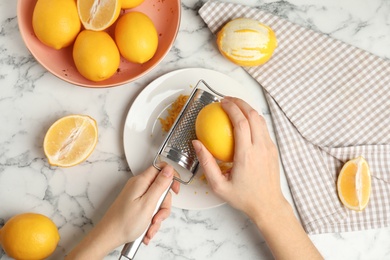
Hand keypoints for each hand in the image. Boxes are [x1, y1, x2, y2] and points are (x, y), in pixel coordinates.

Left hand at [66, 164, 179, 258]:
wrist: (108, 237)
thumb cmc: (124, 223)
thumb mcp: (148, 203)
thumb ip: (160, 185)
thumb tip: (169, 169)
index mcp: (141, 181)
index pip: (161, 168)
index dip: (171, 177)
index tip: (175, 190)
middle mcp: (139, 186)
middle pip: (161, 189)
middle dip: (163, 206)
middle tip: (158, 216)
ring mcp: (137, 195)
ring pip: (157, 201)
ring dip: (157, 216)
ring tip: (150, 227)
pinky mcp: (136, 204)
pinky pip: (150, 209)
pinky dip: (151, 220)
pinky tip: (146, 230)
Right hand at [193, 97, 284, 220]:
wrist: (268, 205)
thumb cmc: (243, 197)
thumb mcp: (219, 185)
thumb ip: (206, 163)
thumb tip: (197, 144)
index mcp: (247, 155)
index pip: (241, 122)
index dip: (231, 108)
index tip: (221, 102)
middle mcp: (261, 147)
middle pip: (253, 115)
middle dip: (240, 102)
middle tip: (226, 99)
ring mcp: (269, 147)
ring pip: (261, 119)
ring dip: (248, 108)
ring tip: (234, 106)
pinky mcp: (273, 149)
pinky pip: (263, 128)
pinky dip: (253, 119)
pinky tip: (243, 121)